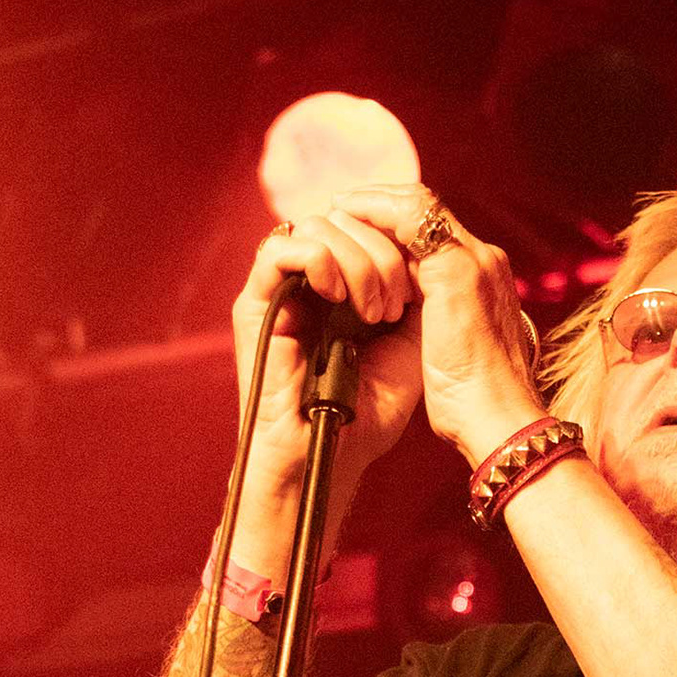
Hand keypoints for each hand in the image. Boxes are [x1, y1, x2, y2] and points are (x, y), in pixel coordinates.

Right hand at [230, 208, 424, 502]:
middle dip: (383, 253)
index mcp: (345, 285)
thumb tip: (421, 242)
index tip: (419, 284)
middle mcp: (311, 280)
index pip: (365, 225)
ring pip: (316, 225)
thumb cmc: (367, 417)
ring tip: (374, 313)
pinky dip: (318, 261)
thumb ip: (415, 293)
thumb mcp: (409, 345)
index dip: (395, 237)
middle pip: (343, 218)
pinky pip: (281, 248)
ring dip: (357, 261)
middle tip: (396, 307)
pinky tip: (338, 298)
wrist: (328, 459)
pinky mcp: (255, 303)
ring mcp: (281, 289)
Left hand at [325, 186, 544, 466]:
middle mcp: (484, 260)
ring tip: (341, 208)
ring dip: (375, 203)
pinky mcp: (454, 269)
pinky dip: (374, 213)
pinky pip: (406, 219)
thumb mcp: (454, 355)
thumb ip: (437, 327)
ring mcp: (473, 260)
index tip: (365, 232)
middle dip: (382, 205)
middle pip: (428, 209)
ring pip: (417, 205)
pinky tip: (347, 217)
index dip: (398, 227)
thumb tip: (407, 329)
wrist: (498, 421)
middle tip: (345, 209)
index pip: (438, 233)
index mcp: (486, 281)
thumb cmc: (475, 406)